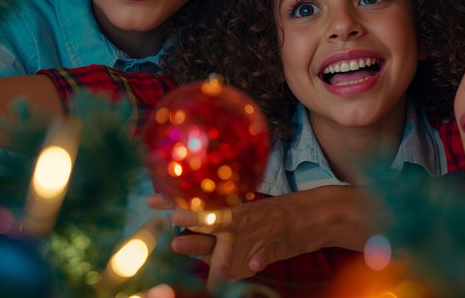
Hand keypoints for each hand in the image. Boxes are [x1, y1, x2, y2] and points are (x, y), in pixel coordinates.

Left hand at [153, 186, 376, 291]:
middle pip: (204, 222)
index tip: (151, 200)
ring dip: (202, 245)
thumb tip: (182, 225)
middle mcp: (237, 222)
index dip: (172, 202)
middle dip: (185, 224)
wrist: (313, 216)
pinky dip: (256, 260)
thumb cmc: (274, 217)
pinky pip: (260, 257)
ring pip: (224, 243)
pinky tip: (253, 263)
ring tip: (180, 243)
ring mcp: (252, 237)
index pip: (195, 205)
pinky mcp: (270, 249)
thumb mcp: (245, 215)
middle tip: (167, 222)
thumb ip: (217, 222)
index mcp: (230, 210)